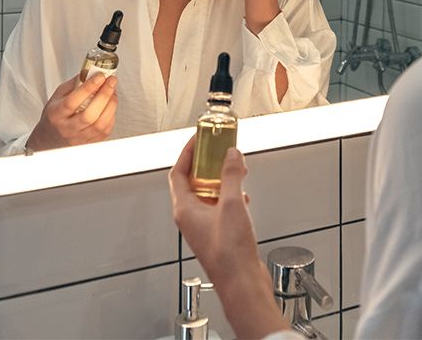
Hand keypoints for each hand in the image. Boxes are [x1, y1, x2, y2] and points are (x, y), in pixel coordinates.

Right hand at [25, 72, 117, 151]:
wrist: (50, 140)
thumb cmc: (54, 117)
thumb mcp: (57, 97)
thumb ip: (73, 85)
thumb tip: (91, 73)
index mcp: (56, 115)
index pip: (72, 102)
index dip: (88, 88)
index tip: (99, 76)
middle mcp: (67, 129)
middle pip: (89, 115)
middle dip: (104, 95)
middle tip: (111, 81)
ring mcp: (79, 138)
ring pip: (100, 124)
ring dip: (111, 104)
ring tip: (113, 92)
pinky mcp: (90, 143)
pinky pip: (106, 130)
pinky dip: (112, 115)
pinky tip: (110, 105)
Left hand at [169, 136, 288, 339]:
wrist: (242, 283)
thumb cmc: (230, 254)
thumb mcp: (232, 204)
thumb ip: (231, 175)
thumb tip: (230, 155)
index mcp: (184, 209)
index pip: (178, 172)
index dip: (188, 152)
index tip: (199, 138)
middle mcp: (190, 218)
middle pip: (193, 181)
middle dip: (207, 163)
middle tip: (219, 149)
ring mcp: (203, 227)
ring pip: (208, 194)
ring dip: (221, 179)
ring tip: (235, 170)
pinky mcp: (217, 234)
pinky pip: (219, 206)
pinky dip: (230, 195)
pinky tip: (243, 195)